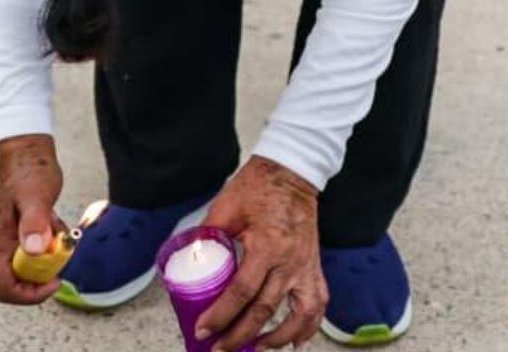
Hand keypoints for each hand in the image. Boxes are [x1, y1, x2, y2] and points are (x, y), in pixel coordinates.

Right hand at [0, 135, 68, 305]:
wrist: (27, 154)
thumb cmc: (30, 172)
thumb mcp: (37, 197)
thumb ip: (35, 223)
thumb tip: (35, 251)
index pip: (5, 288)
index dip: (30, 294)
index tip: (54, 280)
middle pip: (18, 282)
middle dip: (44, 273)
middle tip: (60, 250)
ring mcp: (6, 241)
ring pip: (29, 268)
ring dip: (50, 257)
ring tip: (58, 229)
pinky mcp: (17, 235)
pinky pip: (35, 254)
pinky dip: (50, 245)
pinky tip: (55, 223)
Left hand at [195, 157, 325, 349]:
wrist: (292, 173)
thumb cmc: (258, 187)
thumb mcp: (227, 208)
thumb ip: (208, 235)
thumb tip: (189, 260)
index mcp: (267, 246)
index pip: (242, 292)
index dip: (221, 315)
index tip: (203, 330)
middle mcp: (290, 262)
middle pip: (265, 311)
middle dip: (240, 336)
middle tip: (219, 349)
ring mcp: (306, 267)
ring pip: (299, 315)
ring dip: (278, 339)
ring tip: (257, 349)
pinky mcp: (314, 267)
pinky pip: (318, 304)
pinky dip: (308, 327)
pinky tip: (294, 342)